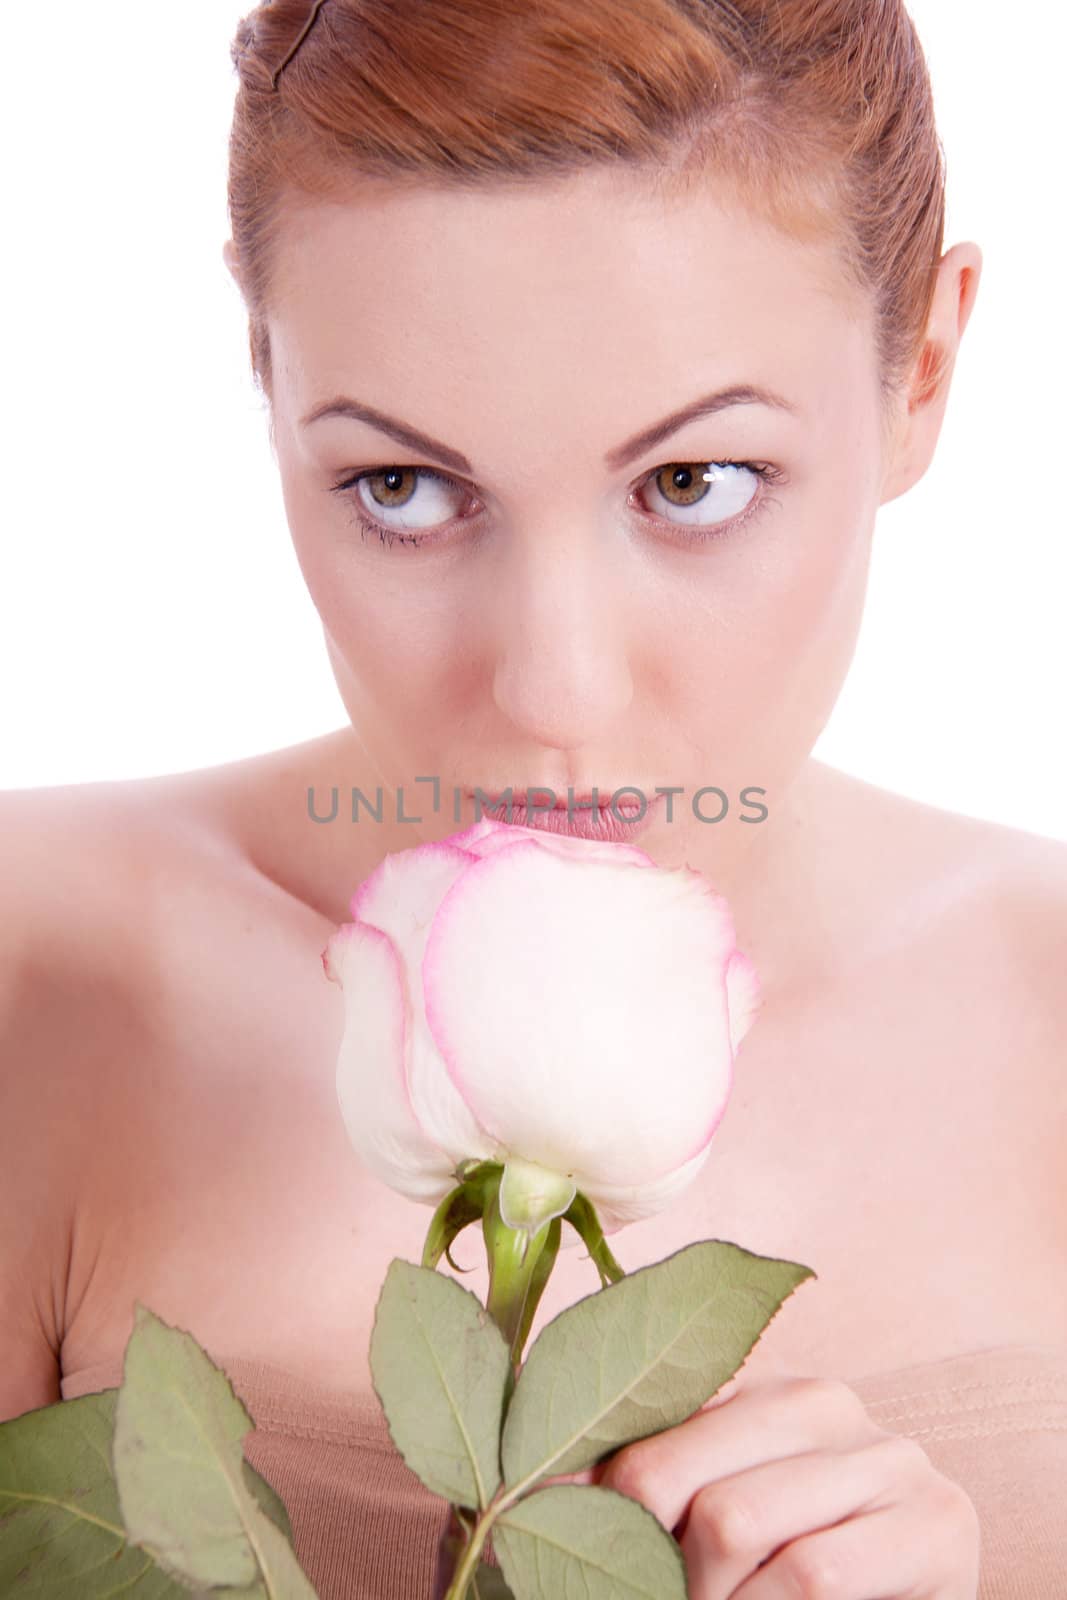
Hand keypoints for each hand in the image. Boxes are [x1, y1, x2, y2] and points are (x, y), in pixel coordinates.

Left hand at [553, 1366, 980, 1596]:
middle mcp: (821, 1400)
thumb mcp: (715, 1522)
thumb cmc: (789, 1579)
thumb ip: (649, 1488)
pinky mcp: (936, 1523)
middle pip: (662, 1474)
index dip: (572, 1492)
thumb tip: (514, 1497)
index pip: (633, 1422)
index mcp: (754, 1384)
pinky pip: (811, 1573)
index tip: (527, 1533)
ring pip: (729, 1523)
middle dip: (633, 1560)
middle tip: (648, 1596)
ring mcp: (885, 1455)